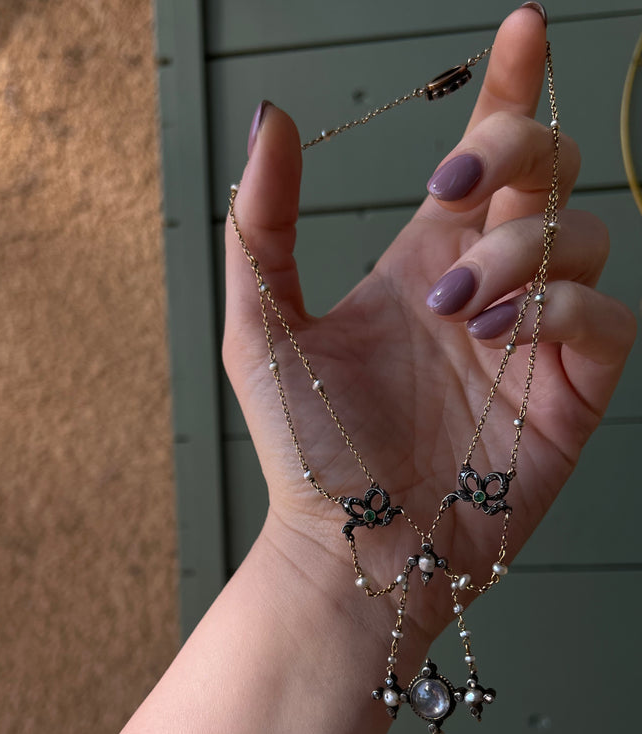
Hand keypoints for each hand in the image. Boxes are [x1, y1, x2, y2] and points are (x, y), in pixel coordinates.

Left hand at [223, 7, 634, 645]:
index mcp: (425, 261)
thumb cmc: (305, 449)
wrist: (349, 548)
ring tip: (453, 310)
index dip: (510, 87)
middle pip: (550, 173)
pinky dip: (559, 310)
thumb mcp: (262, 327)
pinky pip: (605, 320)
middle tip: (453, 188)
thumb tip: (272, 116)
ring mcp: (534, 342)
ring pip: (584, 239)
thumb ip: (261, 223)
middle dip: (519, 147)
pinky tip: (494, 338)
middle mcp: (488, 290)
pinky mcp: (570, 395)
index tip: (522, 26)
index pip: (486, 158)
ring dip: (519, 250)